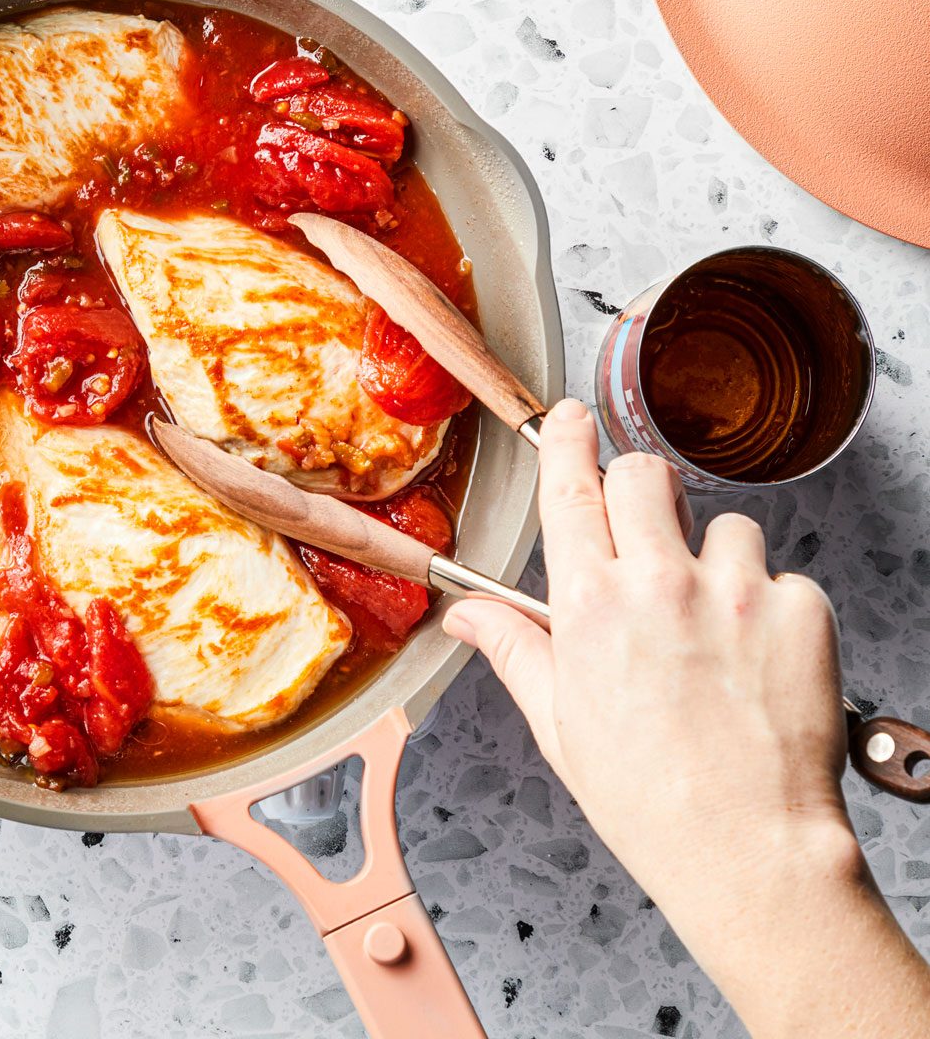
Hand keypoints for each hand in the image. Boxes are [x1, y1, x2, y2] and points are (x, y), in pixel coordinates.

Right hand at [445, 399, 929, 1037]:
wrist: (747, 847)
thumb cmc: (649, 799)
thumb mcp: (559, 724)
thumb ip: (515, 650)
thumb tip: (465, 616)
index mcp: (589, 607)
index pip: (570, 488)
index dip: (569, 439)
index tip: (572, 418)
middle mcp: (659, 583)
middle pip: (646, 475)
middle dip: (642, 491)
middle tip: (648, 534)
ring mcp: (735, 592)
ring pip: (727, 525)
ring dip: (717, 560)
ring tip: (715, 628)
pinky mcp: (800, 609)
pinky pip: (785, 577)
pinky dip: (773, 608)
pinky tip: (759, 660)